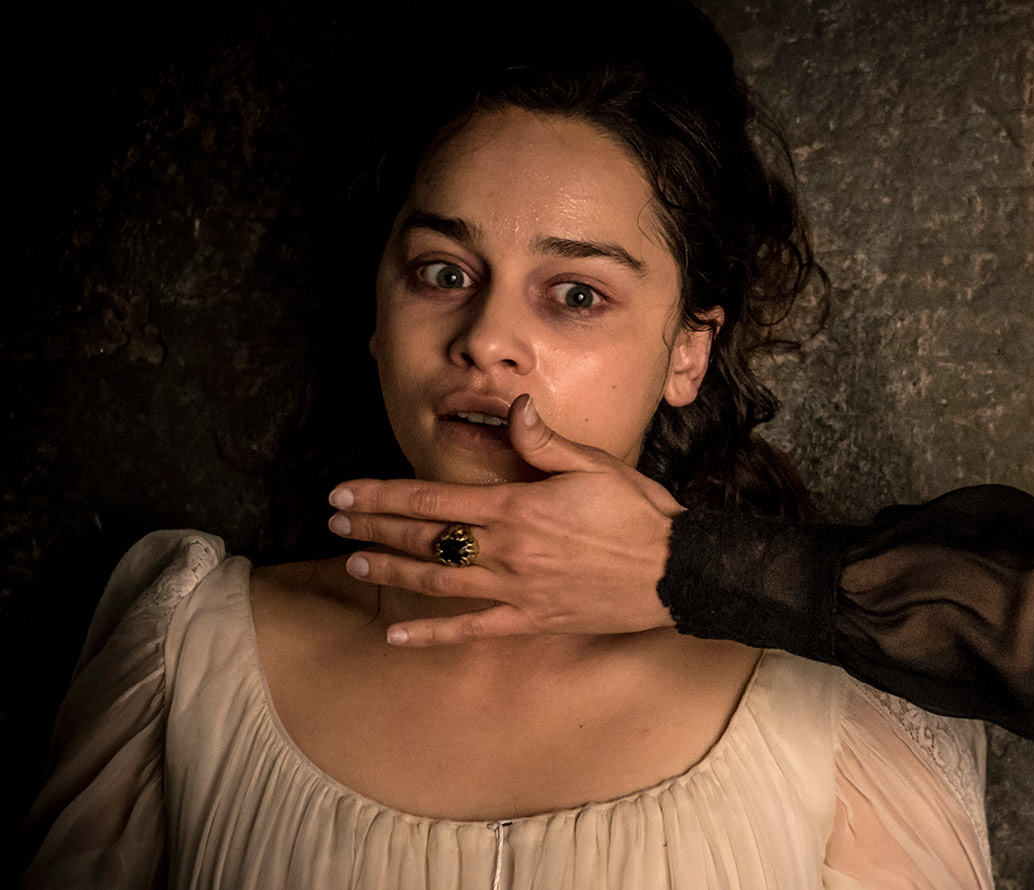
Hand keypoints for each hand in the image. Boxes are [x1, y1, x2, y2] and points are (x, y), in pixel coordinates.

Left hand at [327, 394, 683, 645]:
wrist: (677, 572)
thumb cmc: (641, 514)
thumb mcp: (597, 464)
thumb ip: (545, 441)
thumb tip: (512, 410)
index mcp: (519, 506)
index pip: (433, 500)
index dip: (383, 497)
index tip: (344, 495)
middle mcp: (508, 550)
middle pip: (425, 540)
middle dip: (374, 531)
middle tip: (334, 526)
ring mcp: (517, 589)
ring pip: (439, 582)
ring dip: (392, 573)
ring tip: (355, 565)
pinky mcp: (532, 620)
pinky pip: (472, 630)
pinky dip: (432, 634)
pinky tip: (398, 638)